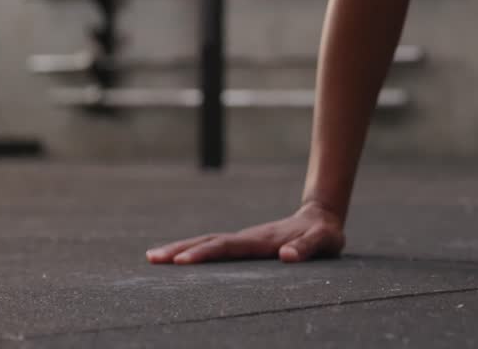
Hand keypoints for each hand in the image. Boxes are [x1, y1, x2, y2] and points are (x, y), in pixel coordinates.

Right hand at [145, 202, 345, 264]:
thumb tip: (286, 256)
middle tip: (153, 258)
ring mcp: (244, 239)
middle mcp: (248, 237)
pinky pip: (214, 247)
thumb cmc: (324, 233)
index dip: (205, 253)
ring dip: (181, 248)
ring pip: (208, 242)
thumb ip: (307, 248)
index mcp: (262, 240)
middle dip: (180, 249)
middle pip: (209, 241)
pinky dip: (193, 251)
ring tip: (153, 257)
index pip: (228, 247)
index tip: (182, 260)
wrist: (321, 217)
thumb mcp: (324, 241)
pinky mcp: (244, 244)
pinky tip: (178, 259)